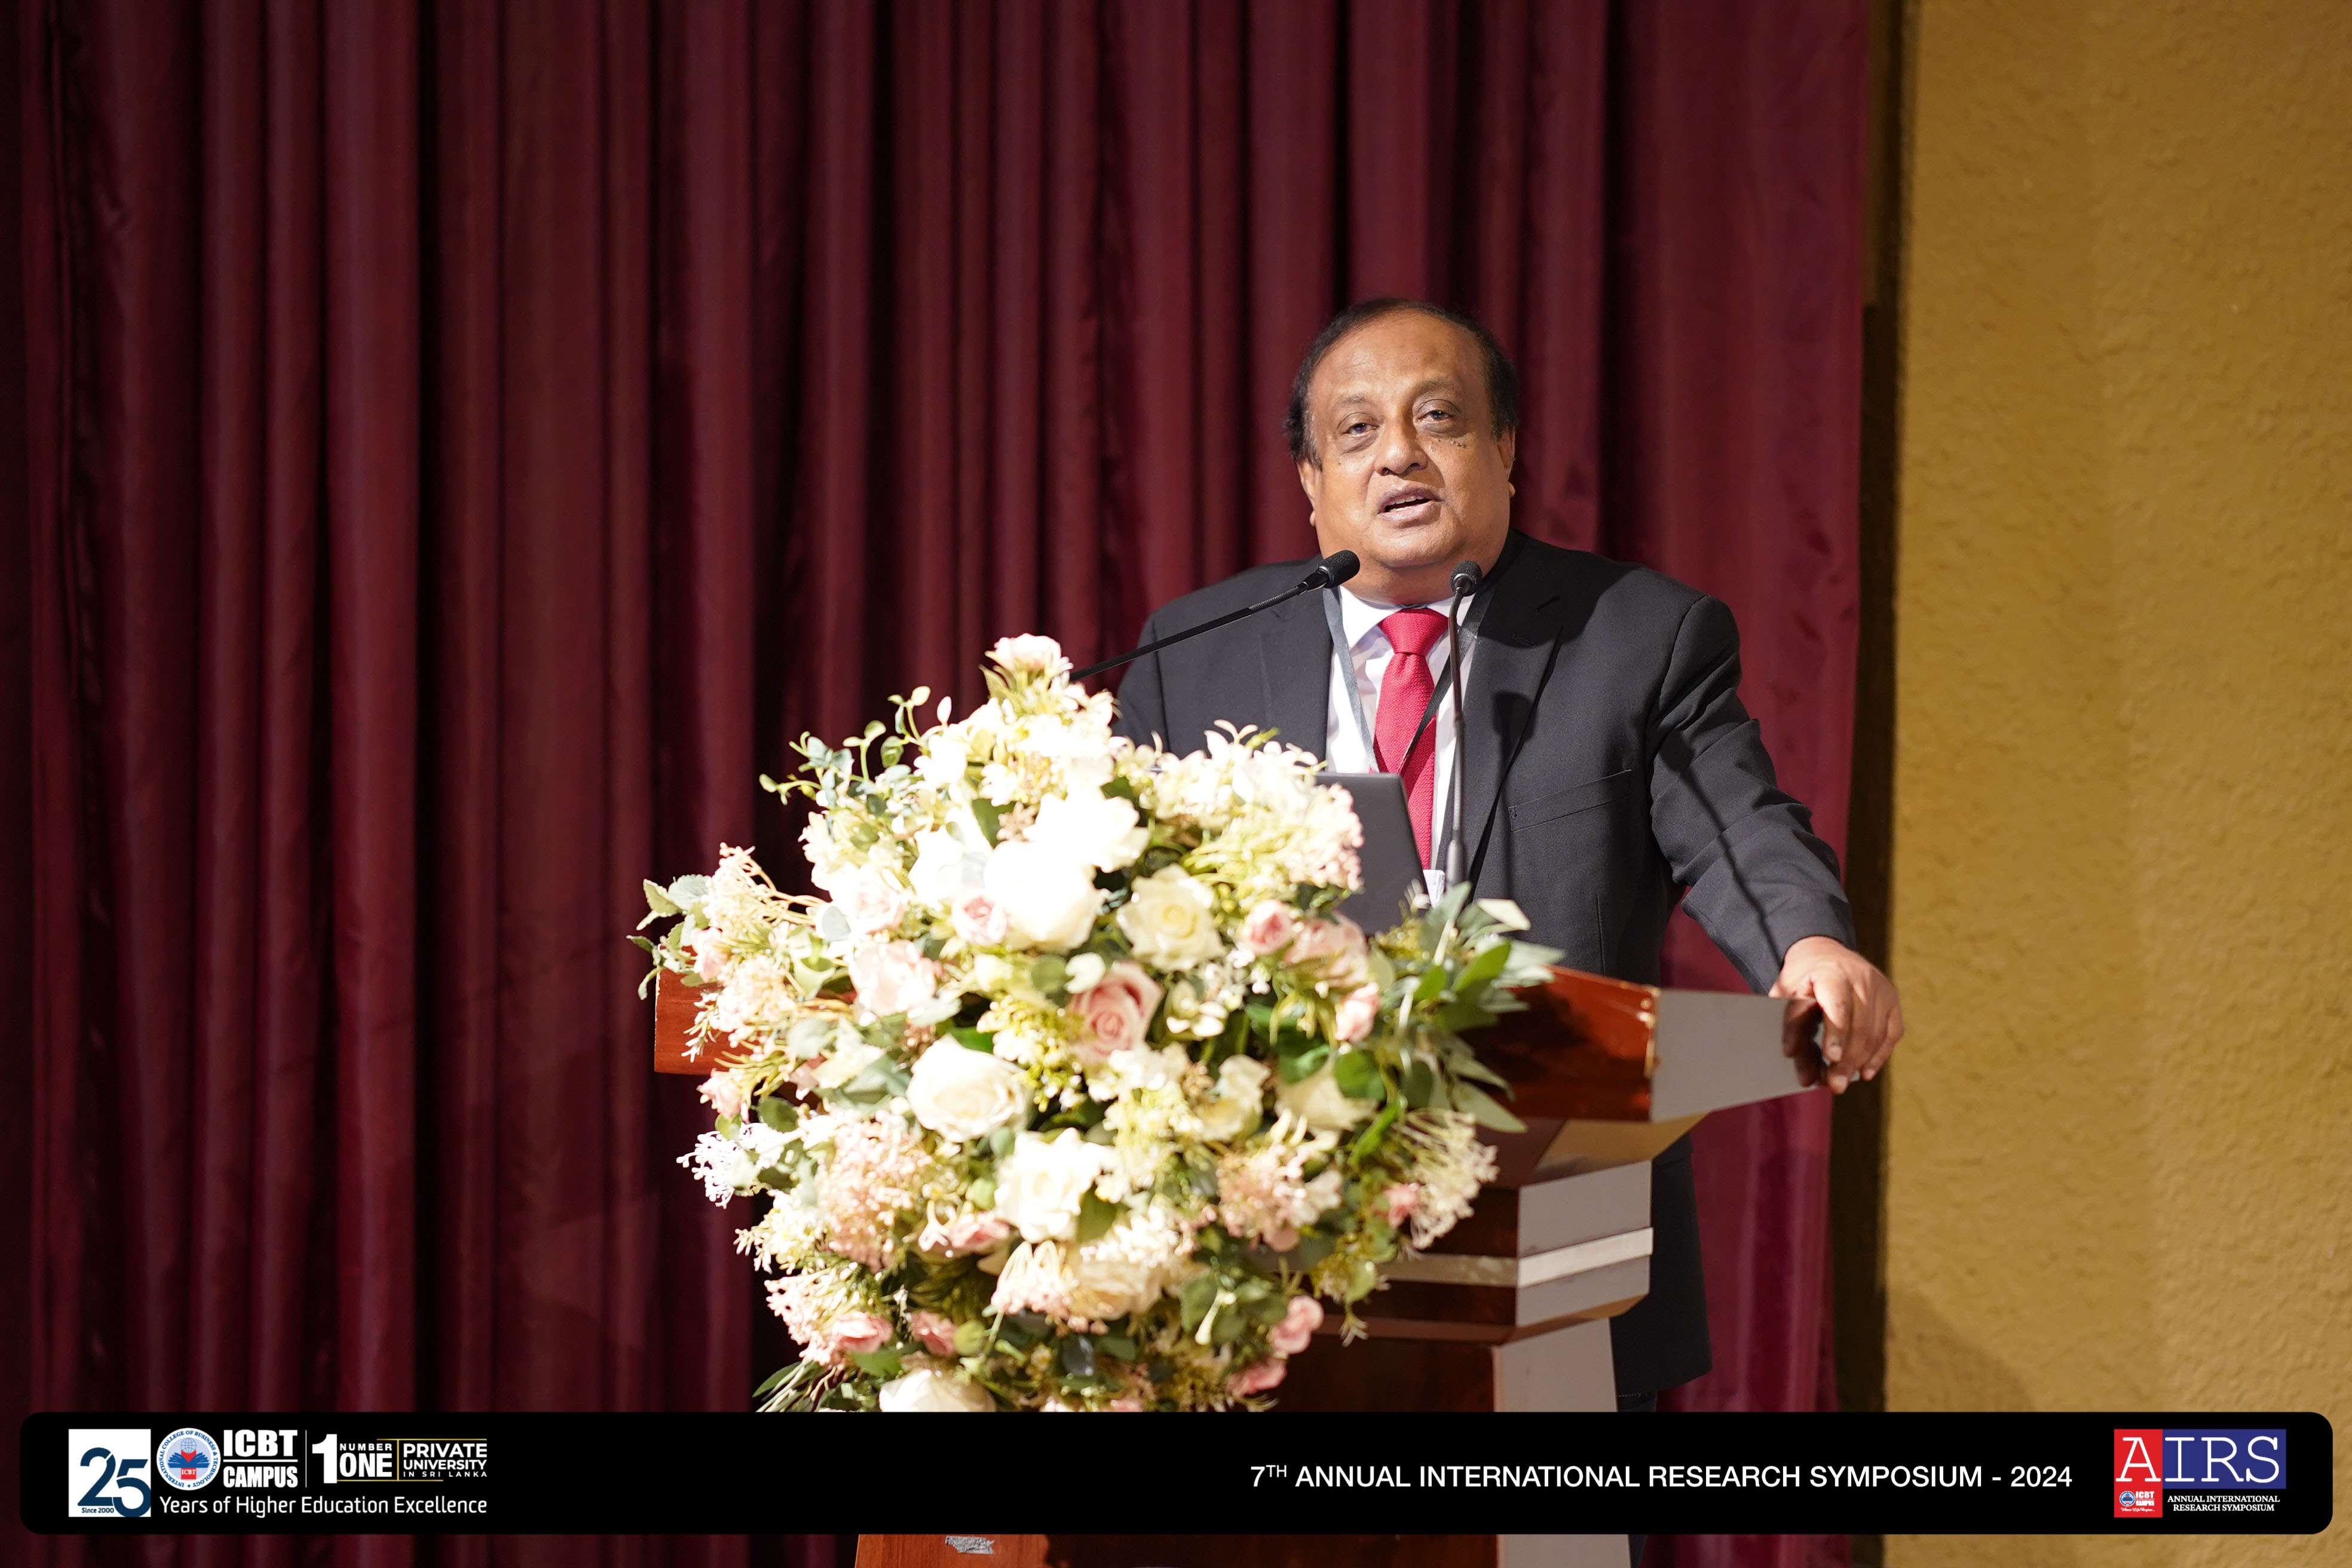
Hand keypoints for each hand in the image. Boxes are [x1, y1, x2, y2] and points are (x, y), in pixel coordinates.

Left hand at [1769, 936, 1903, 1093]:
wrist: (1824, 953)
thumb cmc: (1801, 979)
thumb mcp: (1786, 993)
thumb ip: (1791, 1023)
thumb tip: (1792, 1056)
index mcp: (1831, 972)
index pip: (1838, 1005)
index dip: (1836, 1033)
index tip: (1831, 1057)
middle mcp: (1862, 978)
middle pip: (1859, 1026)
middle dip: (1846, 1060)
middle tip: (1834, 1085)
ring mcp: (1881, 988)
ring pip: (1877, 1033)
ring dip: (1860, 1062)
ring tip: (1842, 1083)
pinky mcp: (1892, 999)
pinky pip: (1892, 1033)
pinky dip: (1879, 1055)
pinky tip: (1865, 1072)